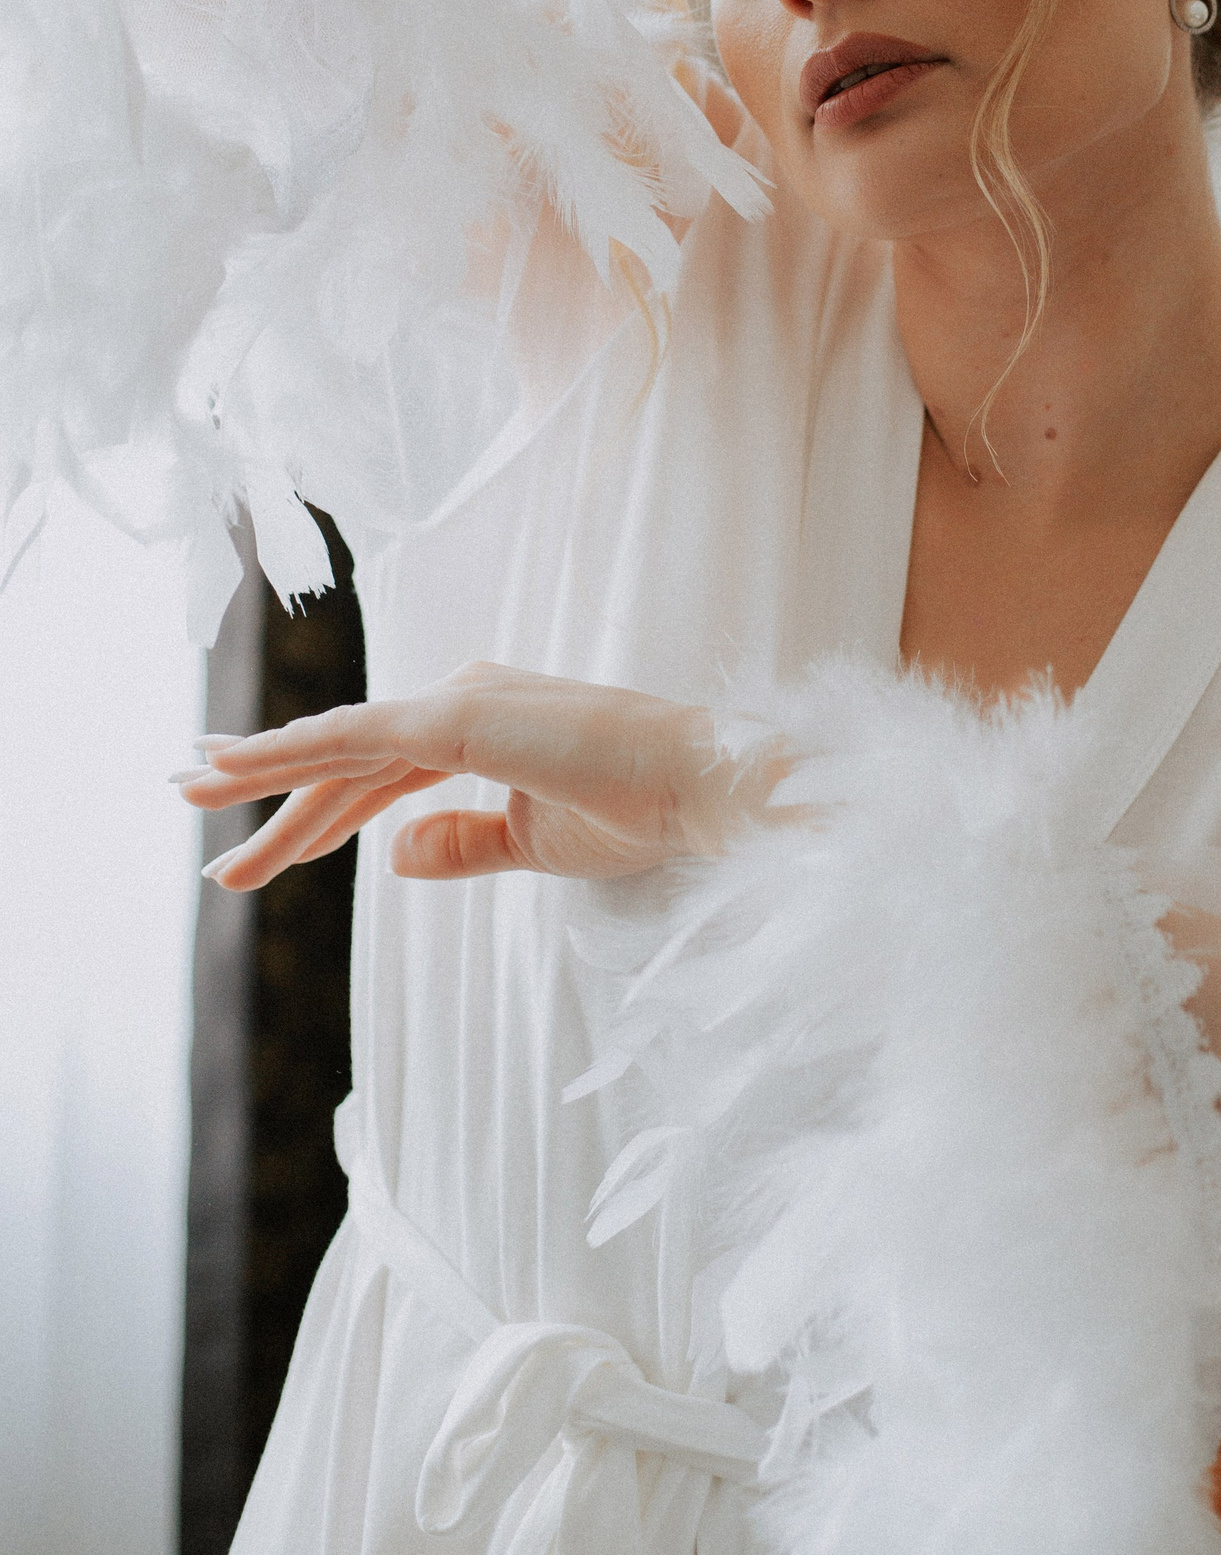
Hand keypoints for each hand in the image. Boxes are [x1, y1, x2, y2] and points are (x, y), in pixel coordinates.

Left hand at [175, 662, 765, 887]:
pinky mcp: (456, 716)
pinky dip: (288, 751)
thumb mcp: (532, 845)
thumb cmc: (636, 813)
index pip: (380, 773)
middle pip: (347, 760)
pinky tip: (235, 767)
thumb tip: (390, 855)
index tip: (270, 843)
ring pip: (337, 748)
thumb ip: (461, 847)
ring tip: (188, 797)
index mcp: (483, 725)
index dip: (320, 807)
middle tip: (199, 819)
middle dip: (272, 794)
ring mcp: (458, 700)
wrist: (697, 787)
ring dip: (259, 775)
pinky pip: (352, 739)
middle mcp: (462, 698)